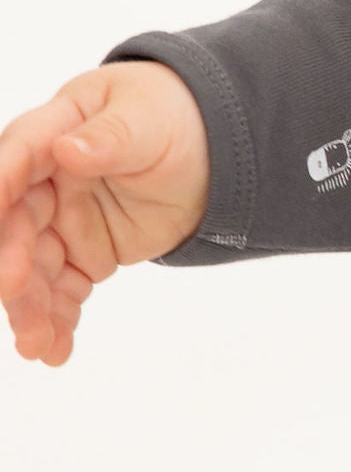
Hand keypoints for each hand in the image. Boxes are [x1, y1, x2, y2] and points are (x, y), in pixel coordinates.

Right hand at [0, 60, 211, 366]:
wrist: (208, 154)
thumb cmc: (171, 119)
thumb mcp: (148, 120)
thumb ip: (110, 138)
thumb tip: (68, 148)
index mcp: (55, 129)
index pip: (18, 156)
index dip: (2, 183)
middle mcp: (45, 180)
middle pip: (17, 221)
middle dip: (11, 258)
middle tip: (13, 288)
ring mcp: (61, 220)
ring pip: (33, 266)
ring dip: (30, 306)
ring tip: (35, 344)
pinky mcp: (81, 255)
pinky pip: (63, 291)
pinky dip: (58, 321)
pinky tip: (56, 351)